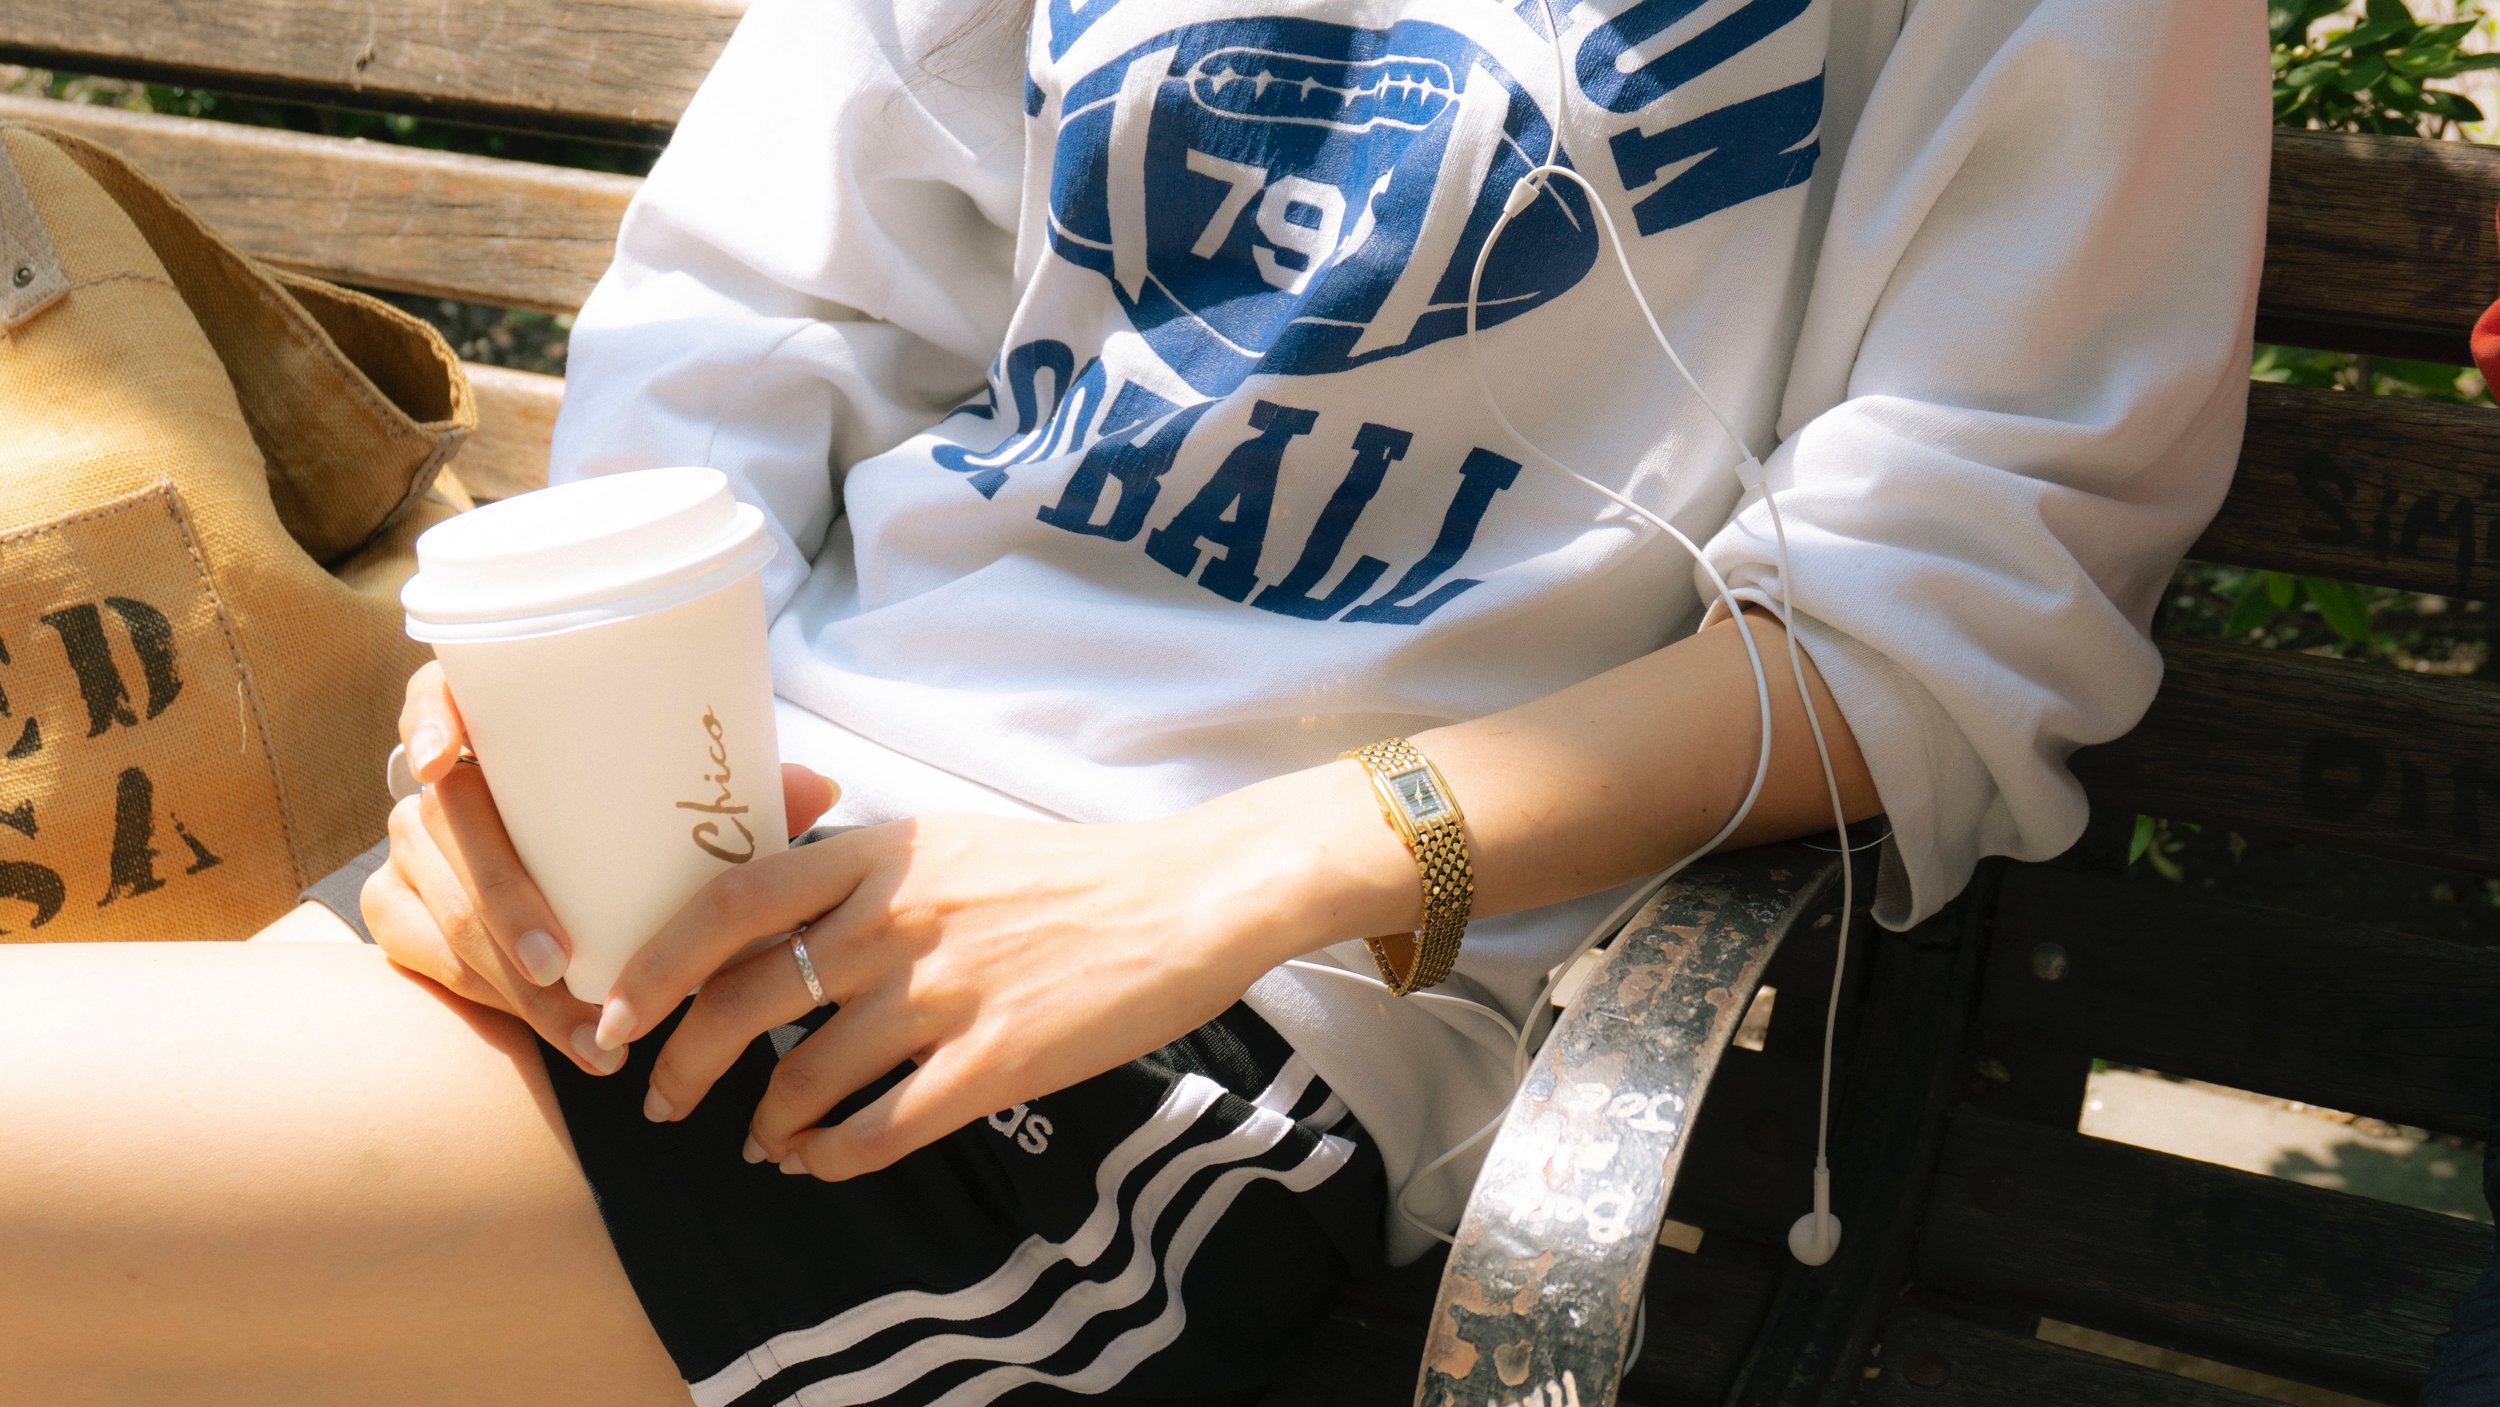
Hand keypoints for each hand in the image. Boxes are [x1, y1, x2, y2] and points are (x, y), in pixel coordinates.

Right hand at [363, 660, 837, 1072]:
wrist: (582, 894)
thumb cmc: (642, 833)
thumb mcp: (692, 816)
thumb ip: (750, 800)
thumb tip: (824, 787)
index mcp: (500, 733)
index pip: (435, 696)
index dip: (427, 720)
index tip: (443, 762)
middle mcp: (442, 786)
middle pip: (447, 828)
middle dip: (501, 904)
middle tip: (561, 968)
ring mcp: (411, 850)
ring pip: (442, 910)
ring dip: (509, 978)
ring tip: (586, 1031)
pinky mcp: (397, 912)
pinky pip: (425, 955)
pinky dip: (489, 998)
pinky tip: (551, 1034)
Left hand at [595, 802, 1373, 1179]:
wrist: (1186, 897)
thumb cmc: (1069, 871)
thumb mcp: (950, 838)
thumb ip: (863, 869)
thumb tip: (776, 907)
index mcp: (879, 854)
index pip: (730, 903)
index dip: (658, 964)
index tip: (617, 1010)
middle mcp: (896, 919)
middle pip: (747, 999)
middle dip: (686, 1062)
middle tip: (663, 1097)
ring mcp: (944, 992)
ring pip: (806, 1075)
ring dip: (764, 1120)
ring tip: (756, 1142)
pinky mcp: (994, 1059)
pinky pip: (884, 1127)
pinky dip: (836, 1156)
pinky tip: (822, 1163)